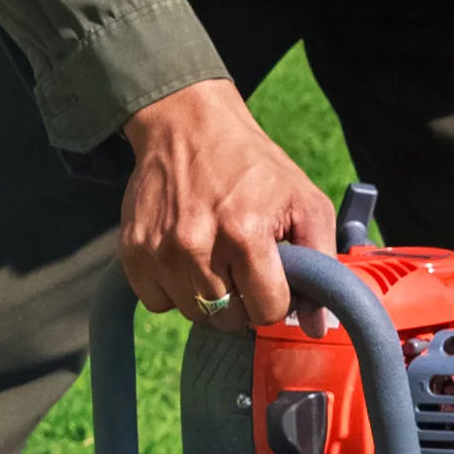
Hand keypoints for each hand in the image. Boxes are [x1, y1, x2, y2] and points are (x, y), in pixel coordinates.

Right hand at [119, 79, 334, 325]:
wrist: (187, 125)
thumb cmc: (253, 166)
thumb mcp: (304, 201)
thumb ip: (320, 263)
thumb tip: (317, 327)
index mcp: (245, 234)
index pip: (266, 310)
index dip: (276, 298)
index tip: (272, 274)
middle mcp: (197, 246)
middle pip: (230, 320)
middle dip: (244, 301)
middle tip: (243, 265)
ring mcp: (160, 251)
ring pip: (194, 315)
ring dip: (210, 297)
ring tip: (215, 257)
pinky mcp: (133, 252)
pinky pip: (158, 303)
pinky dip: (173, 290)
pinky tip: (185, 258)